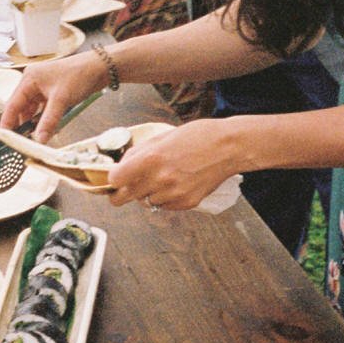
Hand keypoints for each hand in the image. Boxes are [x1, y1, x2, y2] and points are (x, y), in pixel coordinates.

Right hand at [0, 50, 104, 141]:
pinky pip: (42, 109)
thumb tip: (39, 139)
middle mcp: (33, 82)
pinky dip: (43, 120)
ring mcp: (42, 88)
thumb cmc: (79, 74)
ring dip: (33, 123)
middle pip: (20, 108)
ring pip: (32, 110)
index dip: (7, 122)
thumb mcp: (61, 100)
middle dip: (21, 125)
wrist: (100, 68)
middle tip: (20, 141)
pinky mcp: (52, 93)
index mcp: (29, 79)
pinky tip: (46, 129)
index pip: (12, 104)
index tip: (4, 137)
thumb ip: (48, 121)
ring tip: (33, 138)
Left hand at [108, 117, 239, 209]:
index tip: (116, 176)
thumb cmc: (198, 136)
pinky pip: (164, 206)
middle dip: (122, 192)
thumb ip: (140, 153)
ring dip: (147, 194)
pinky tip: (175, 184)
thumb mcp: (162, 137)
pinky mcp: (186, 203)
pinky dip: (164, 198)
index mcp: (151, 159)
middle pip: (124, 198)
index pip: (115, 179)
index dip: (114, 178)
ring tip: (161, 179)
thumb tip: (123, 165)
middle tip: (125, 187)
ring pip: (145, 203)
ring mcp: (173, 194)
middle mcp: (160, 179)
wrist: (229, 147)